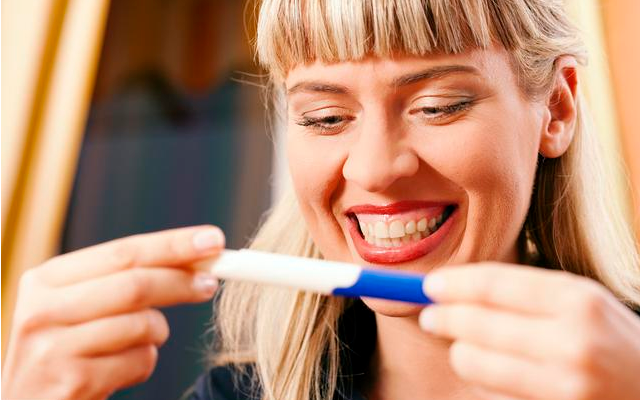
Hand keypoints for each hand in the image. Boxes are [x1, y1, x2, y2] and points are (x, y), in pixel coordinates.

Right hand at [1, 225, 224, 399]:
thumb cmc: (64, 348)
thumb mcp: (77, 304)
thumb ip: (125, 279)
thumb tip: (197, 258)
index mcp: (47, 279)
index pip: (124, 251)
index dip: (173, 244)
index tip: (212, 240)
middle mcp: (44, 310)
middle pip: (136, 284)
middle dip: (181, 282)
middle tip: (210, 283)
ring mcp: (54, 349)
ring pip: (142, 325)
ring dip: (157, 333)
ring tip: (141, 340)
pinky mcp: (73, 384)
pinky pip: (139, 362)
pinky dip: (145, 362)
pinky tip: (121, 369)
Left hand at [419, 263, 639, 399]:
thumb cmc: (607, 337)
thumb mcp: (579, 301)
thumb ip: (522, 293)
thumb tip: (452, 289)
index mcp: (578, 299)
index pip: (495, 285)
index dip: (454, 284)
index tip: (429, 284)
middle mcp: (573, 340)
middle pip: (478, 324)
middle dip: (443, 318)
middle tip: (429, 317)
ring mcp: (567, 384)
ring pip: (476, 362)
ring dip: (460, 352)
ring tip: (462, 347)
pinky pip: (494, 391)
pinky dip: (484, 378)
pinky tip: (492, 370)